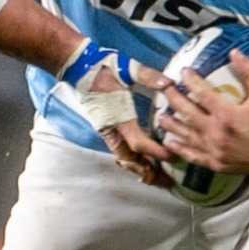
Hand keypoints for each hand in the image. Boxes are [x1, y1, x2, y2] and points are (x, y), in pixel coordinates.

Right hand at [58, 42, 171, 184]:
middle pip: (129, 158)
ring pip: (123, 156)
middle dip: (147, 171)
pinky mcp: (105, 128)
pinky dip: (131, 160)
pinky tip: (142, 164)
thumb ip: (148, 76)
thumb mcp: (127, 68)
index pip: (137, 141)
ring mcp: (106, 130)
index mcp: (118, 116)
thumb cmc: (103, 67)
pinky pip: (119, 150)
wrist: (78, 67)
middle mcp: (111, 128)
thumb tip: (170, 83)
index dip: (154, 151)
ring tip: (157, 179)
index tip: (171, 156)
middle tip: (166, 182)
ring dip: (139, 168)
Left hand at [154, 51, 248, 177]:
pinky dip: (180, 150)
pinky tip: (171, 143)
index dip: (190, 81)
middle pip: (188, 113)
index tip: (183, 72)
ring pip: (187, 136)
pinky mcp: (217, 164)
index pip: (202, 94)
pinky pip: (193, 156)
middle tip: (165, 89)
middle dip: (174, 99)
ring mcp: (215, 151)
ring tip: (161, 115)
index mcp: (228, 115)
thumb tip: (234, 52)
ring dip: (172, 125)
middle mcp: (217, 134)